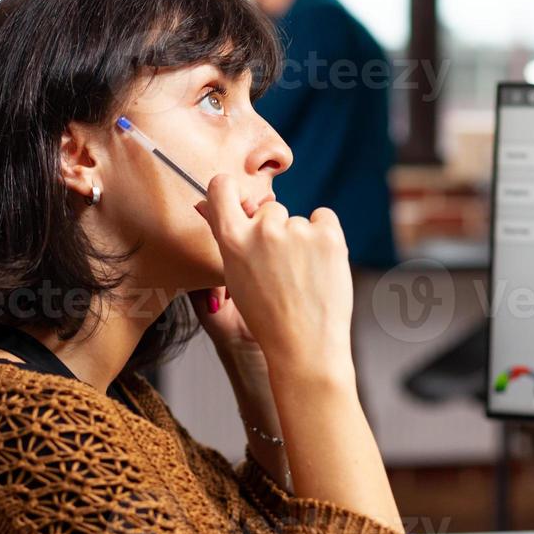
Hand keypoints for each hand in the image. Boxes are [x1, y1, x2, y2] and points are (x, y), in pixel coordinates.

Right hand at [193, 173, 353, 373]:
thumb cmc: (267, 315)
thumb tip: (206, 203)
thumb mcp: (234, 276)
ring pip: (298, 220)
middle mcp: (262, 230)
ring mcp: (297, 231)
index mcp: (232, 240)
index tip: (239, 200)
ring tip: (303, 278)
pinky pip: (324, 218)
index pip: (221, 187)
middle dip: (275, 232)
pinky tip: (321, 266)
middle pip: (269, 210)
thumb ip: (224, 236)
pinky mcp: (328, 235)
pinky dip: (325, 236)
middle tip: (281, 270)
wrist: (304, 346)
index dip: (230, 190)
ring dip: (302, 240)